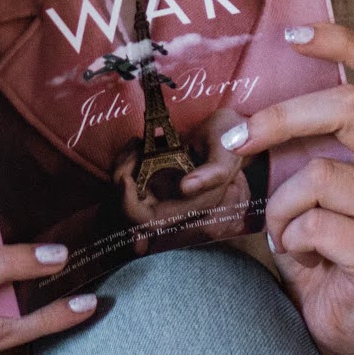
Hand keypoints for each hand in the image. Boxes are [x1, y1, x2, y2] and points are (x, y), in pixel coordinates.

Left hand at [116, 108, 250, 226]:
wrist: (229, 131)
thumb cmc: (230, 140)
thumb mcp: (227, 151)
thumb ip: (213, 173)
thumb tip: (185, 188)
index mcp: (195, 206)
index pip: (150, 223)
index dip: (131, 208)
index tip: (126, 178)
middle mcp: (177, 205)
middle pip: (132, 209)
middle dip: (123, 179)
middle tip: (132, 150)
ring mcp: (166, 194)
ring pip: (128, 193)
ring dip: (123, 168)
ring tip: (135, 143)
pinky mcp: (158, 181)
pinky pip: (131, 178)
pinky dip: (126, 162)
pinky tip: (136, 144)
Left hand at [227, 24, 353, 354]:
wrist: (346, 327)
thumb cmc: (322, 245)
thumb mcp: (311, 182)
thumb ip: (302, 141)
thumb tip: (245, 100)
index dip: (344, 42)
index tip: (292, 34)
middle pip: (350, 108)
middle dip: (282, 118)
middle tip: (239, 140)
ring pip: (323, 174)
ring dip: (281, 204)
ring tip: (283, 229)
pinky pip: (318, 226)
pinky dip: (291, 238)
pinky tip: (300, 256)